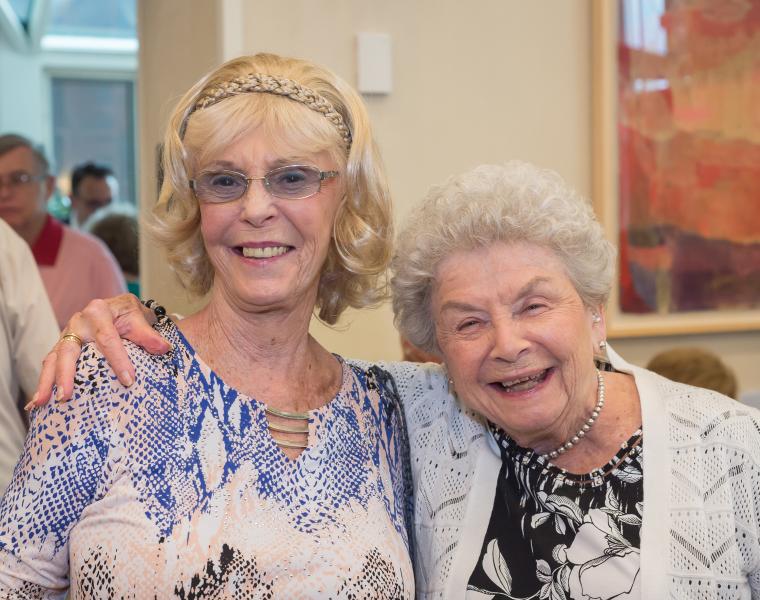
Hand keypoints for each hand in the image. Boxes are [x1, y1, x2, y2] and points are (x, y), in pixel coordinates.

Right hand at [29, 294, 172, 406]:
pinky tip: (39, 402)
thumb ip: (149, 335)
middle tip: (66, 396)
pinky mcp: (62, 346)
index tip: (129, 381)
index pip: (108, 339)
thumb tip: (163, 348)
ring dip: (46, 381)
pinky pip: (50, 364)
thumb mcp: (140, 318)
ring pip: (53, 358)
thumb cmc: (129, 315)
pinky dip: (44, 381)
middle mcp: (78, 322)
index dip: (118, 360)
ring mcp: (67, 335)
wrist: (119, 309)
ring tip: (41, 402)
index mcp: (98, 311)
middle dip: (66, 374)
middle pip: (69, 349)